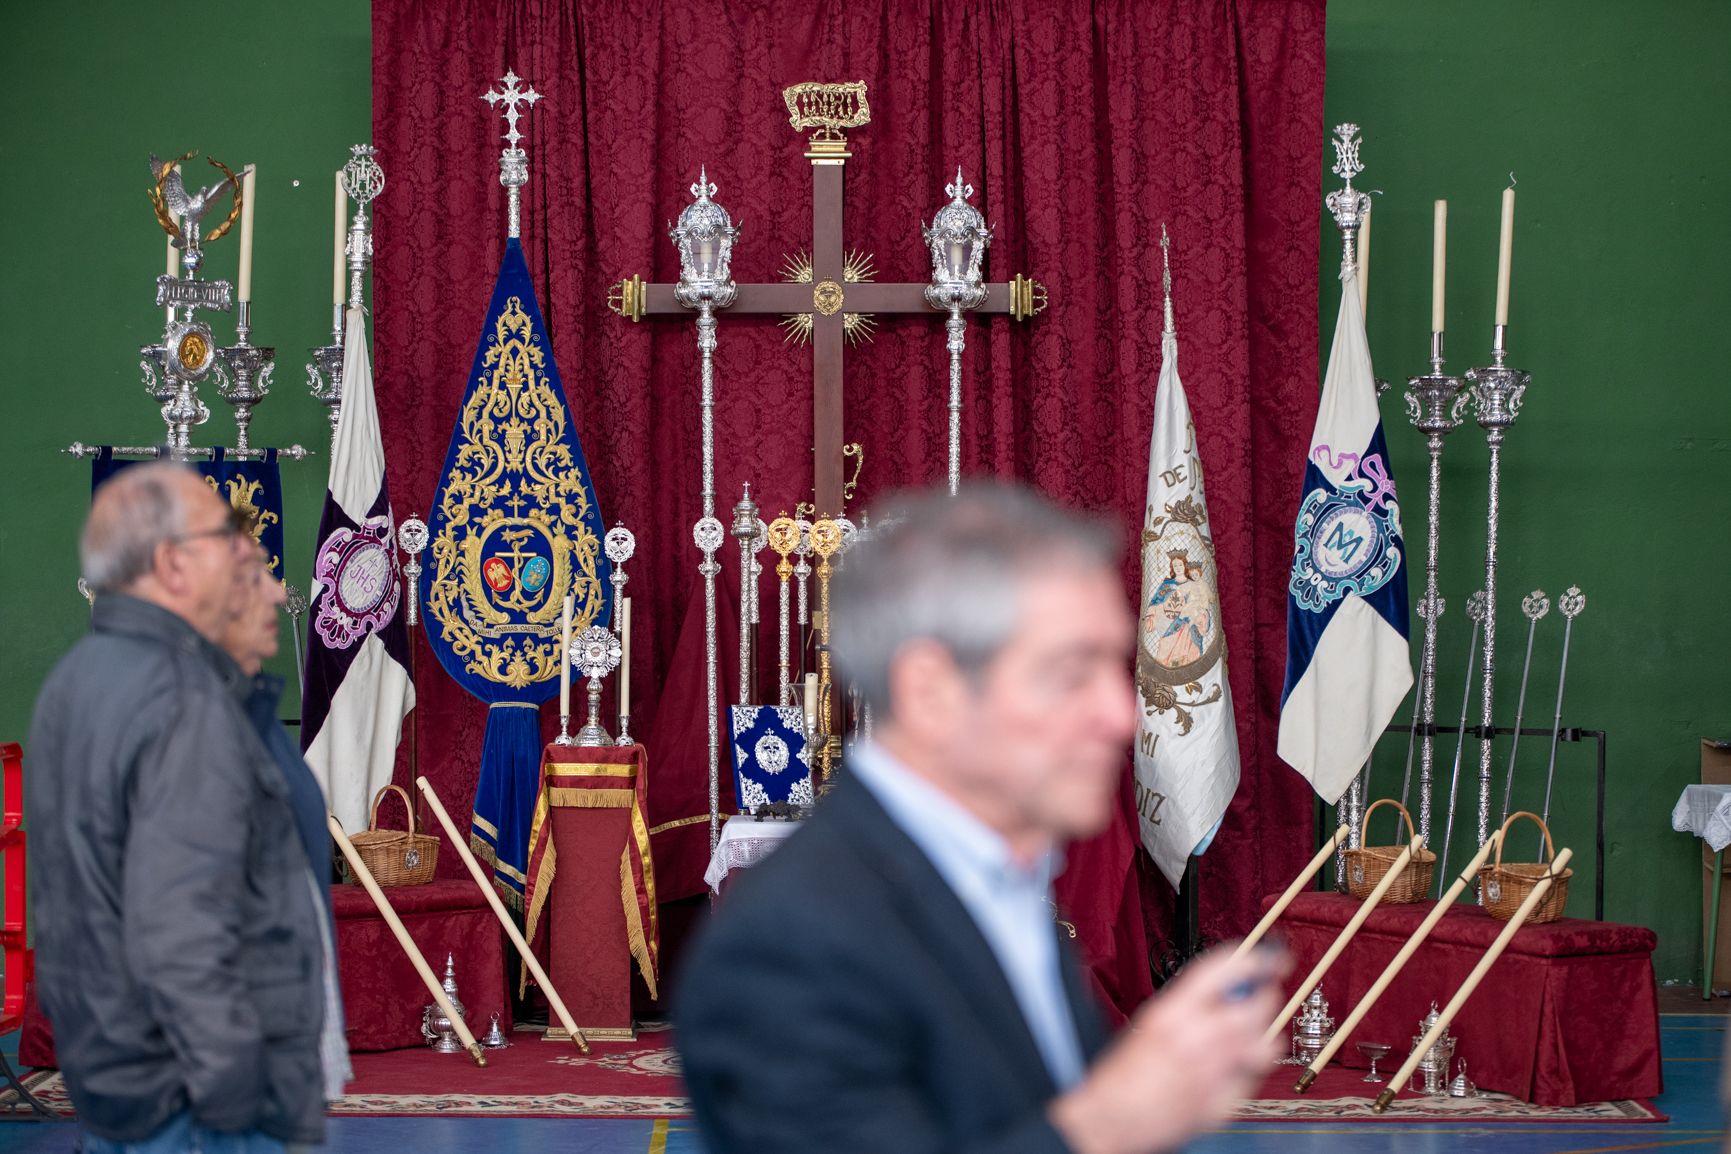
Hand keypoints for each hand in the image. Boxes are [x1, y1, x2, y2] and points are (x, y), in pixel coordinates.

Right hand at [1048, 943, 1287, 1153]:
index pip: (1224, 972)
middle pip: (1253, 1007)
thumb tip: (1227, 991)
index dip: (1256, 960)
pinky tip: (1238, 1067)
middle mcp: (1194, 1039)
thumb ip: (1188, 1005)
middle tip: (1268, 992)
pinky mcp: (1219, 1104)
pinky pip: (1251, 1081)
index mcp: (1171, 1012)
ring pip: (1263, 1045)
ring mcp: (1210, 1073)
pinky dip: (1250, 1071)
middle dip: (1267, 996)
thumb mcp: (1150, 1022)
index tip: (1272, 958)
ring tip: (1258, 1033)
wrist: (1110, 1118)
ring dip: (1266, 1035)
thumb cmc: (1123, 1073)